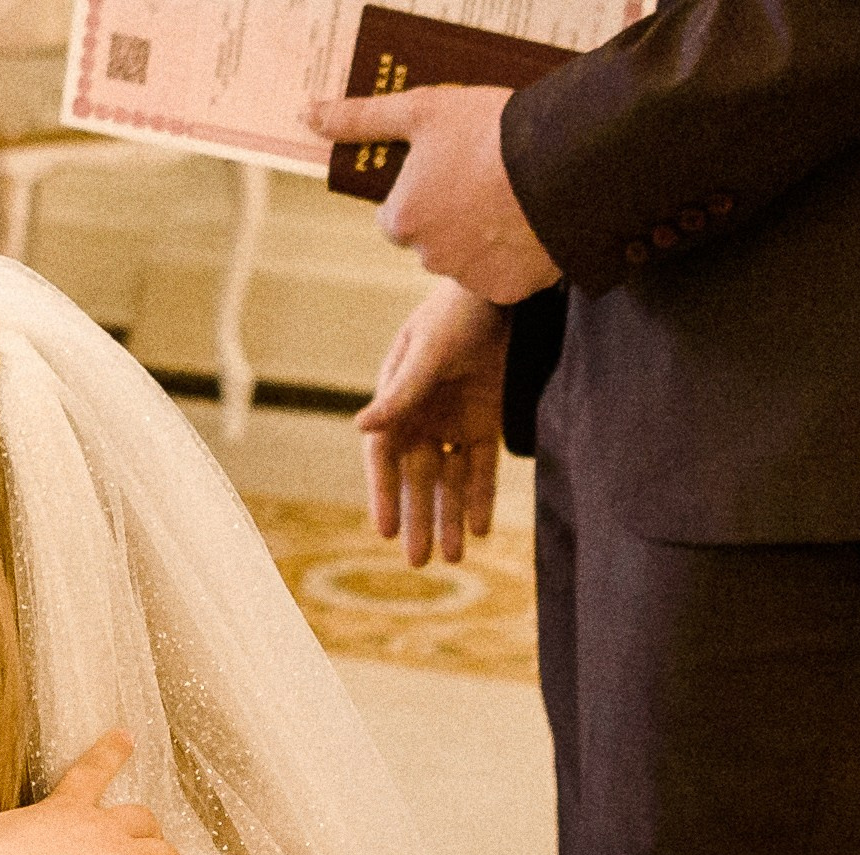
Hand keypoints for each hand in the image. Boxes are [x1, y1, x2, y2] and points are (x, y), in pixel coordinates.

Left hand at [307, 85, 559, 303]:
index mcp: (401, 221)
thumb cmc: (486, 133)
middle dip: (452, 215)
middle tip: (487, 178)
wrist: (559, 164)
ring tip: (515, 197)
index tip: (450, 170)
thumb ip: (363, 119)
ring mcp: (467, 278)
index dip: (422, 191)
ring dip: (483, 235)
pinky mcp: (505, 291)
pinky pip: (504, 274)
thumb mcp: (420, 111)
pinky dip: (515, 256)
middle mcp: (427, 258)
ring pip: (469, 257)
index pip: (397, 216)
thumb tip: (308, 116)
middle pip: (433, 238)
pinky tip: (531, 224)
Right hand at [356, 278, 509, 565]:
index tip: (385, 531)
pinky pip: (482, 466)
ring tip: (454, 558)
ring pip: (450, 480)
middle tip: (418, 563)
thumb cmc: (454, 312)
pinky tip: (481, 529)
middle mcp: (420, 419)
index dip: (385, 496)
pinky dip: (481, 496)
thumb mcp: (427, 353)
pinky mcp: (486, 421)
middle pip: (418, 480)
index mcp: (397, 404)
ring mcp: (453, 422)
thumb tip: (360, 427)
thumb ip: (400, 393)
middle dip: (419, 520)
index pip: (385, 461)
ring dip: (450, 518)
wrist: (499, 287)